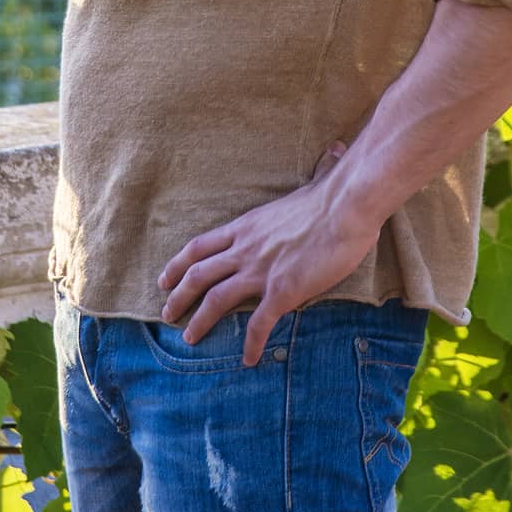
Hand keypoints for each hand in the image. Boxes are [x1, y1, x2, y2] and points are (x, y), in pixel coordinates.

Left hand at [156, 141, 378, 367]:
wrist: (346, 208)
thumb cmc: (332, 196)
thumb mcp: (313, 184)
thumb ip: (316, 173)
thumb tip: (334, 152)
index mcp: (246, 226)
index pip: (200, 246)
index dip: (178, 264)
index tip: (165, 279)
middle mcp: (245, 248)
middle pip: (198, 274)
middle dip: (178, 296)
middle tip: (167, 314)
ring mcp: (261, 270)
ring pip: (216, 299)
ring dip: (200, 321)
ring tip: (190, 339)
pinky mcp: (282, 290)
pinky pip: (259, 323)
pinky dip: (251, 344)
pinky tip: (249, 359)